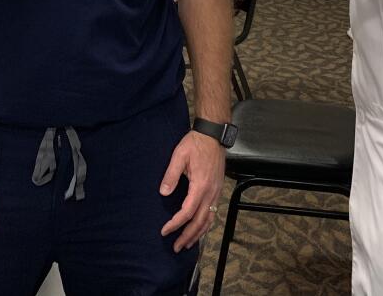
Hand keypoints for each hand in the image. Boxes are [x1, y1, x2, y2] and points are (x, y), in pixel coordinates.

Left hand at [159, 130, 225, 252]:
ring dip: (198, 233)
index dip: (175, 224)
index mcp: (200, 186)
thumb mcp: (179, 156)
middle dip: (187, 236)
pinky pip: (213, 212)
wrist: (213, 135)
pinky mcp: (218, 190)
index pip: (187, 212)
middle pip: (200, 221)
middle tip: (176, 247)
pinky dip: (206, 224)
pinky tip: (200, 228)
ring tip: (188, 244)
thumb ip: (171, 175)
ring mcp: (216, 192)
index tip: (164, 231)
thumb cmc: (195, 143)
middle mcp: (211, 192)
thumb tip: (164, 193)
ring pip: (209, 219)